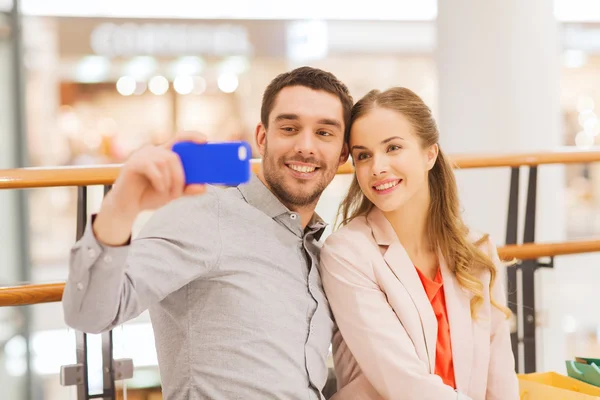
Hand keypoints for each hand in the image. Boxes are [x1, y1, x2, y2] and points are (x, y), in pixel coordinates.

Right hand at [93, 131, 206, 245]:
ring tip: (166, 193)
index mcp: (164, 154)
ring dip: (170, 181)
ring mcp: (142, 155)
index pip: (179, 139)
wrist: (127, 206)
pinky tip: (158, 189)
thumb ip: (187, 189)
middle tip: (178, 193)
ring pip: (166, 162)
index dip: (192, 136)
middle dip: (180, 177)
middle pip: (175, 156)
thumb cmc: (149, 195)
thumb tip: (203, 187)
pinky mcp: (133, 163)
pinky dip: (160, 181)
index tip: (205, 140)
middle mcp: (153, 151)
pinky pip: (153, 168)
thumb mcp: (172, 193)